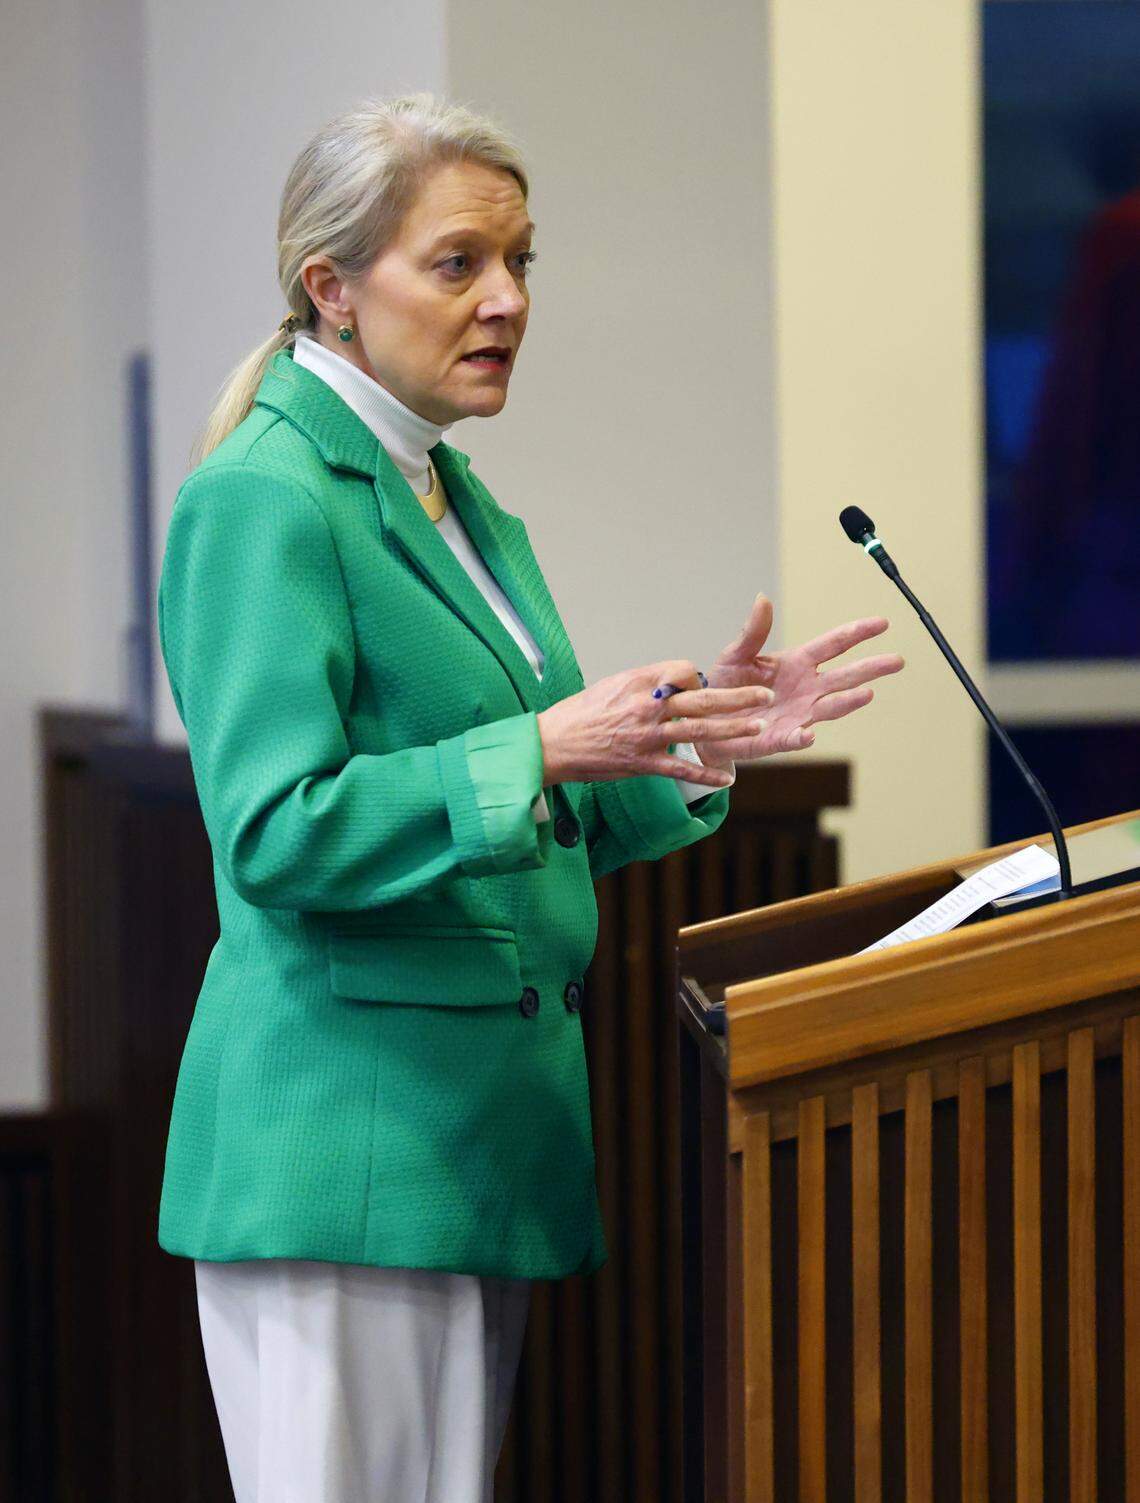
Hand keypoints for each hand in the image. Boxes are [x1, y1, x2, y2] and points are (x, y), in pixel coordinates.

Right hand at [536, 658, 773, 788]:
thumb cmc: (580, 713)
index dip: (697, 678)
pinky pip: (681, 770)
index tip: (698, 686)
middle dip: (737, 698)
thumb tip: (674, 684)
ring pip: (699, 732)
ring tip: (757, 726)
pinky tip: (726, 779)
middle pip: (702, 699)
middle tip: (764, 696)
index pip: (684, 672)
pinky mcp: (643, 764)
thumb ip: (646, 684)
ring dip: (732, 730)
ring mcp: (647, 737)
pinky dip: (705, 775)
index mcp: (639, 682)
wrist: (552, 744)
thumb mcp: (613, 685)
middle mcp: (647, 707)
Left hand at [691, 594, 904, 767]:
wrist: (709, 719)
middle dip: (871, 668)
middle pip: (845, 676)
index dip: (857, 633)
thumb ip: (752, 632)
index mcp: (798, 663)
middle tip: (897, 660)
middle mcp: (807, 688)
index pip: (834, 645)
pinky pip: (795, 739)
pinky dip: (802, 738)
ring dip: (848, 701)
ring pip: (830, 707)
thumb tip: (762, 599)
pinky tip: (809, 735)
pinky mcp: (781, 739)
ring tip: (867, 693)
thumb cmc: (726, 684)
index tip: (882, 623)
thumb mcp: (736, 654)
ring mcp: (799, 714)